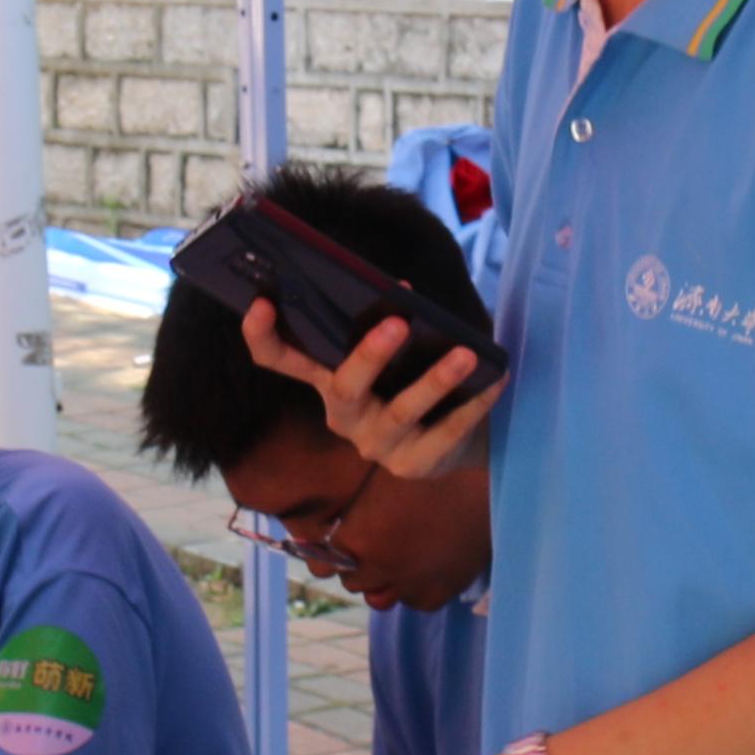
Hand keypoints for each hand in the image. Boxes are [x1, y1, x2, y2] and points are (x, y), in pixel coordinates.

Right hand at [239, 299, 485, 479]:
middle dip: (370, 355)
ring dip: (435, 380)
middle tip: (398, 322)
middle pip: (344, 387)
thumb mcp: (396, 351)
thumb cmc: (415, 378)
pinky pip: (446, 432)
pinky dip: (474, 404)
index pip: (279, 360)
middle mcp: (343, 415)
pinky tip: (495, 379)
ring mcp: (377, 445)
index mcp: (327, 380)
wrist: (455, 440)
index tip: (259, 302)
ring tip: (466, 353)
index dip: (263, 335)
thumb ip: (388, 322)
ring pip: (401, 411)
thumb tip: (400, 289)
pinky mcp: (413, 466)